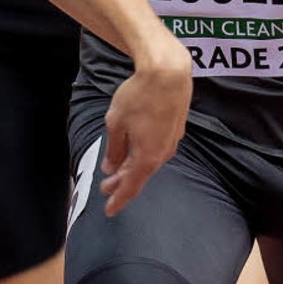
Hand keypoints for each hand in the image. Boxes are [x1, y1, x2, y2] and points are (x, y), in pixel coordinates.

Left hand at [100, 37, 191, 215]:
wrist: (168, 72)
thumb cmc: (139, 96)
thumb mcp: (116, 123)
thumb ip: (114, 149)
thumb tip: (111, 167)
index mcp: (147, 157)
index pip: (130, 187)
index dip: (118, 199)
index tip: (109, 211)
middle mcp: (163, 153)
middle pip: (140, 174)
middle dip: (122, 182)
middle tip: (105, 187)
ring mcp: (172, 141)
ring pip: (149, 161)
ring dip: (133, 166)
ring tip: (117, 167)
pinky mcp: (176, 128)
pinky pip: (157, 148)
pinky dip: (144, 152)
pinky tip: (136, 147)